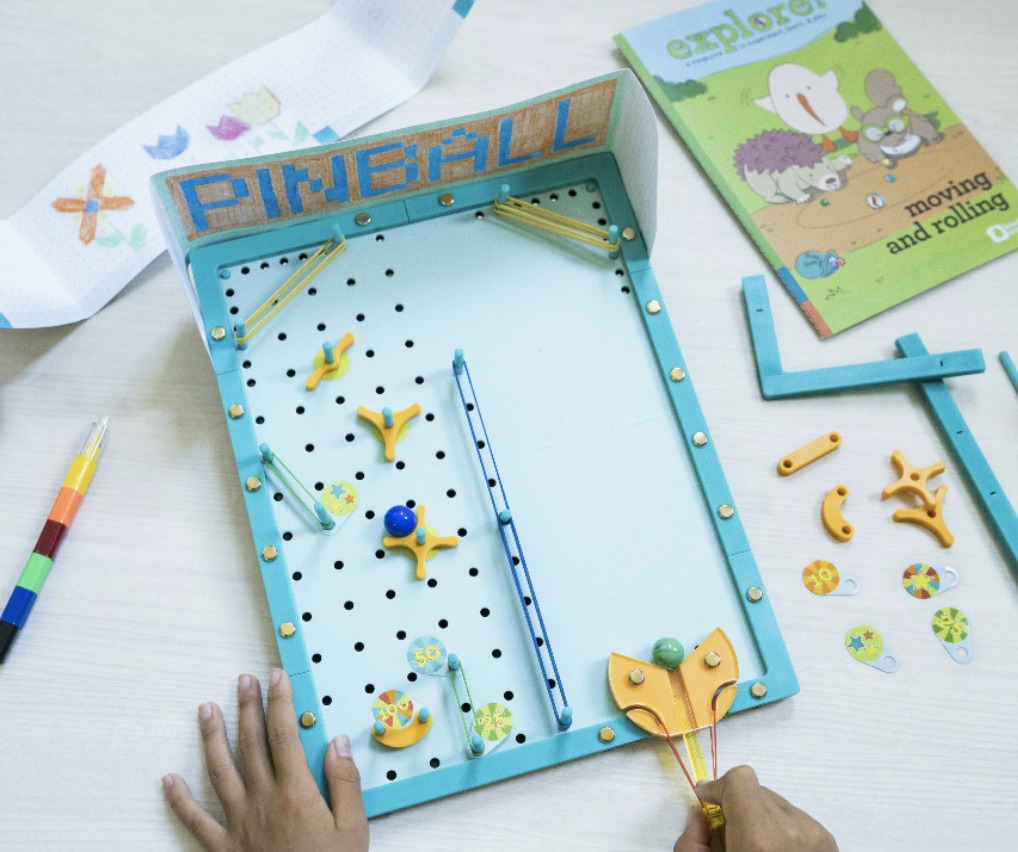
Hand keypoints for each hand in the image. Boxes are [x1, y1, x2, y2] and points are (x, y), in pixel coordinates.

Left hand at [163, 669, 368, 851]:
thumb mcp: (354, 829)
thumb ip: (345, 783)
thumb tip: (336, 742)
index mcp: (297, 793)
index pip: (284, 735)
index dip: (279, 702)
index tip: (276, 678)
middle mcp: (263, 801)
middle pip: (251, 744)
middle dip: (247, 708)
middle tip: (244, 681)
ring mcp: (239, 824)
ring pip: (220, 771)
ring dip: (211, 738)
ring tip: (206, 709)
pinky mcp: (223, 849)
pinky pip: (195, 821)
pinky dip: (179, 800)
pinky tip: (168, 780)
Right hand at [674, 766, 836, 851]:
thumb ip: (690, 843)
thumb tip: (699, 816)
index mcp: (759, 839)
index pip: (740, 779)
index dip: (718, 787)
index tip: (708, 802)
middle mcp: (791, 832)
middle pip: (754, 791)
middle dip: (737, 808)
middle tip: (728, 838)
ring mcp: (815, 837)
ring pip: (776, 805)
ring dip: (760, 820)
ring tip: (757, 850)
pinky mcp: (828, 843)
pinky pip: (796, 820)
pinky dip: (781, 833)